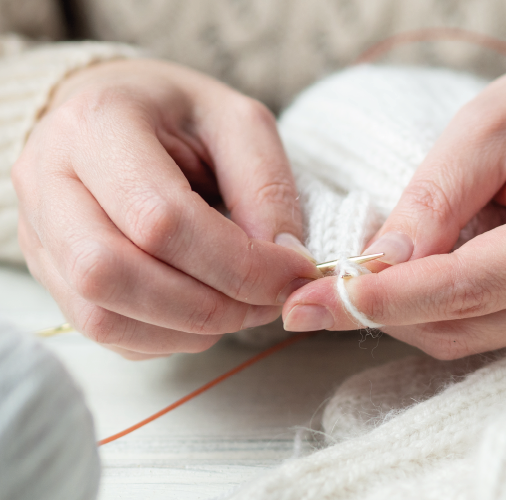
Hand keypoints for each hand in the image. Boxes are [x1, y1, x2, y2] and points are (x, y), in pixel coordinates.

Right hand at [13, 59, 319, 358]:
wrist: (117, 109)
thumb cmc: (182, 113)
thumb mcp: (240, 124)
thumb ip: (267, 188)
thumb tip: (284, 261)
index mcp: (97, 123)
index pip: (159, 218)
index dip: (237, 263)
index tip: (293, 274)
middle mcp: (48, 178)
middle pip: (112, 274)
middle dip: (208, 305)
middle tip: (267, 302)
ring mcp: (37, 230)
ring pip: (101, 314)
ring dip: (187, 329)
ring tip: (242, 309)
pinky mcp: (46, 270)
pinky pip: (102, 330)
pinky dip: (166, 338)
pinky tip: (206, 314)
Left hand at [280, 49, 505, 358]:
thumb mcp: (492, 123)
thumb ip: (439, 194)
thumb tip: (381, 264)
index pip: (476, 284)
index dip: (392, 298)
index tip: (315, 301)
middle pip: (470, 324)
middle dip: (382, 315)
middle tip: (304, 301)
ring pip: (472, 338)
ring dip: (403, 318)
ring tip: (344, 285)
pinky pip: (487, 329)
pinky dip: (433, 312)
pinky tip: (402, 280)